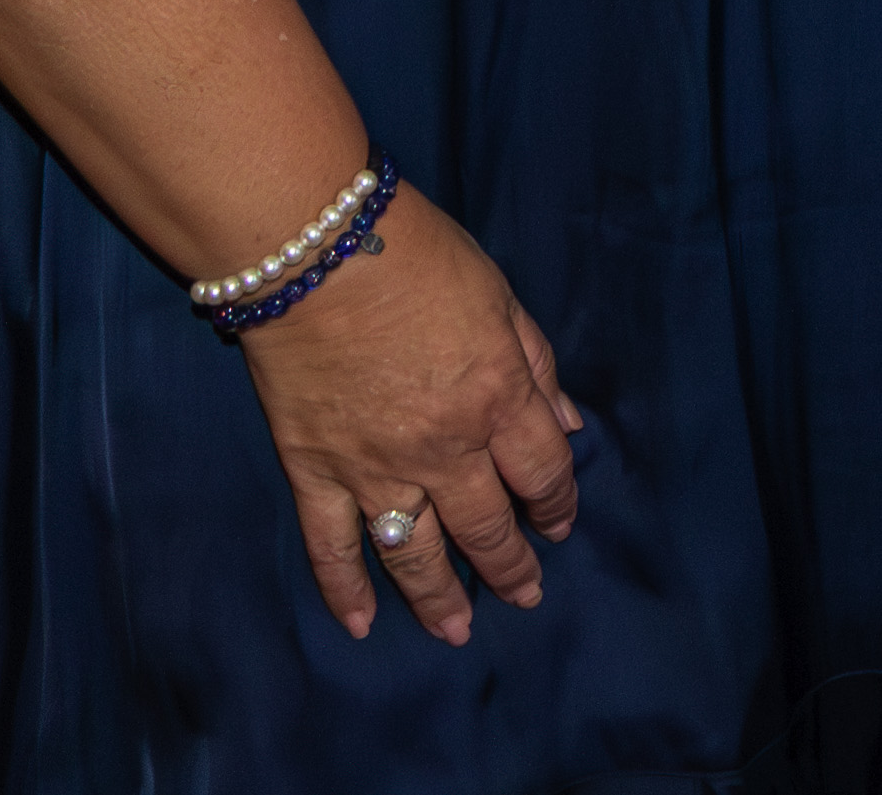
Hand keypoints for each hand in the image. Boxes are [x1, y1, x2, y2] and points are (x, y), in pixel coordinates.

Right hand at [241, 188, 586, 646]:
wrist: (315, 250)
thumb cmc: (417, 257)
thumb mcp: (502, 297)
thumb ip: (536, 365)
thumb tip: (566, 423)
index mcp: (499, 398)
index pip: (543, 472)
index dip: (557, 503)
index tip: (559, 524)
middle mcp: (445, 447)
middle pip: (487, 525)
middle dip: (509, 566)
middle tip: (524, 595)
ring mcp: (376, 467)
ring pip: (415, 552)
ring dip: (439, 597)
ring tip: (456, 630)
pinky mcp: (316, 470)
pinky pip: (332, 545)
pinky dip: (344, 590)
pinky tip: (362, 624)